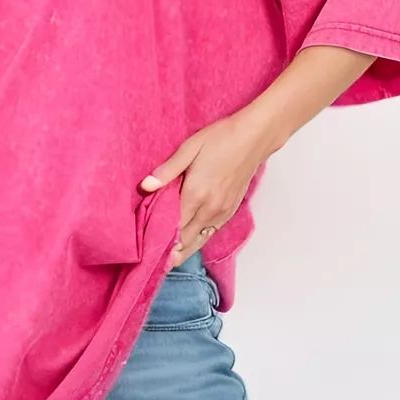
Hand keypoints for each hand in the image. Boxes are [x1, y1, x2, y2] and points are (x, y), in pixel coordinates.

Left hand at [139, 110, 271, 271]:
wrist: (254, 138)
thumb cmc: (221, 138)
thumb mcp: (189, 148)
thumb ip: (167, 171)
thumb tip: (145, 186)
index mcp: (196, 194)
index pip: (173, 227)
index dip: (159, 240)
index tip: (146, 250)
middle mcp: (210, 209)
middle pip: (186, 240)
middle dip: (170, 252)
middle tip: (153, 261)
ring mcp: (222, 212)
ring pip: (199, 240)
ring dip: (184, 249)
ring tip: (169, 259)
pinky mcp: (230, 210)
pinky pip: (211, 232)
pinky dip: (198, 239)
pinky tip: (189, 241)